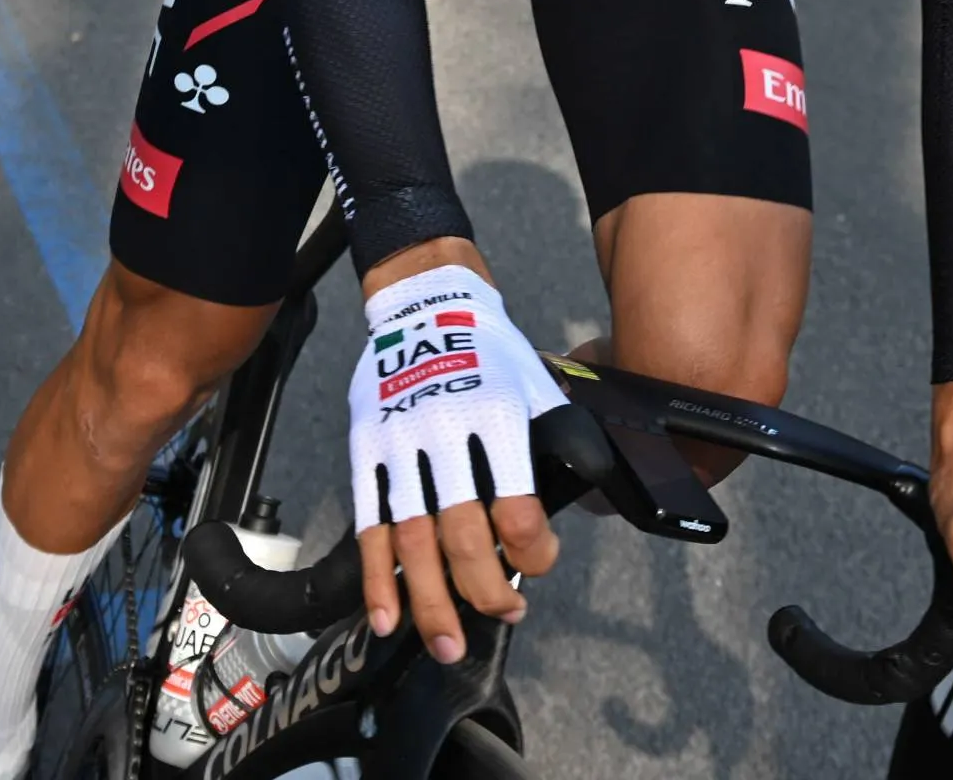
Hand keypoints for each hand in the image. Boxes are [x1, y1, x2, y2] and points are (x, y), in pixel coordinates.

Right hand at [351, 246, 565, 663]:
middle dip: (486, 591)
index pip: (516, 508)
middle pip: (463, 537)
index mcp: (495, 420)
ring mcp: (398, 447)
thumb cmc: (492, 352)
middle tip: (506, 615)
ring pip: (412, 543)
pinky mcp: (365, 453)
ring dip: (429, 603)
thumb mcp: (538, 385)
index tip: (539, 567)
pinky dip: (375, 579)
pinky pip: (367, 526)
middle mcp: (445, 436)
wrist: (424, 307)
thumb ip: (557, 440)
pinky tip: (386, 619)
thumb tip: (587, 491)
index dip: (532, 553)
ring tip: (448, 645)